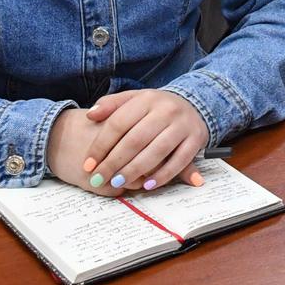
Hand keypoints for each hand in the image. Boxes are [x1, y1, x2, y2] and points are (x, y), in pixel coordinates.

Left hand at [80, 89, 209, 194]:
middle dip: (114, 163)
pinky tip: (148, 185)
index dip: (101, 146)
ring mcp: (183, 125)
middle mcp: (166, 110)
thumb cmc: (155, 108)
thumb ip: (110, 105)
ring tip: (118, 183)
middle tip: (100, 178)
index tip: (88, 165)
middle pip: (135, 140)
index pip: (118, 123)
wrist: (193, 104)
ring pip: (157, 151)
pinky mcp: (197, 139)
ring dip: (135, 170)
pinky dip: (164, 175)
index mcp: (146, 98)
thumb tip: (91, 115)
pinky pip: (180, 160)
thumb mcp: (133, 99)